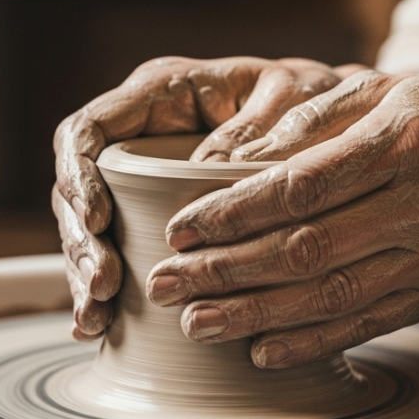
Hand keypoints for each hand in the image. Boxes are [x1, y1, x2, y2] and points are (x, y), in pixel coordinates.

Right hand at [53, 56, 362, 339]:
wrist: (343, 119)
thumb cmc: (316, 97)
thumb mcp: (291, 99)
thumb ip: (254, 128)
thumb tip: (207, 170)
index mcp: (160, 92)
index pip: (88, 129)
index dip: (80, 176)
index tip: (97, 220)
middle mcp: (140, 133)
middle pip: (75, 187)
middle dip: (80, 240)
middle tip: (102, 286)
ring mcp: (142, 177)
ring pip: (87, 225)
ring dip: (84, 272)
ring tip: (96, 316)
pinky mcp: (154, 215)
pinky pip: (114, 250)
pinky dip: (103, 290)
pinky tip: (96, 326)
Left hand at [146, 72, 418, 366]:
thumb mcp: (388, 89)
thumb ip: (314, 116)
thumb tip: (234, 157)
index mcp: (402, 140)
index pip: (305, 184)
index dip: (236, 210)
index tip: (181, 226)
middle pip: (308, 248)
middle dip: (227, 270)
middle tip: (166, 282)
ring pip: (331, 296)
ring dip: (256, 315)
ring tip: (194, 323)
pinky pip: (367, 325)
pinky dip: (312, 343)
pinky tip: (261, 352)